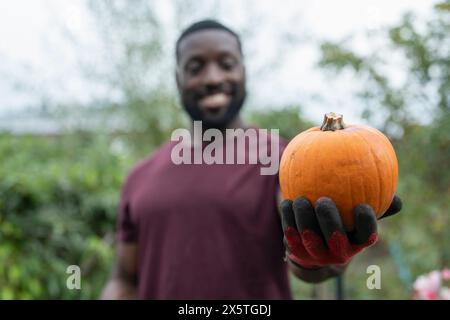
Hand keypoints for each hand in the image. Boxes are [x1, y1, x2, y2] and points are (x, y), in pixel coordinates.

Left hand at [280, 195, 401, 268]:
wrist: (314, 246)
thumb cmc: (342, 221)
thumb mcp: (357, 215)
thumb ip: (376, 204)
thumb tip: (398, 197)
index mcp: (356, 242)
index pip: (367, 236)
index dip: (366, 224)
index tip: (362, 205)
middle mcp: (338, 252)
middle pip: (335, 240)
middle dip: (330, 222)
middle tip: (324, 200)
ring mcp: (317, 254)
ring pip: (310, 238)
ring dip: (304, 218)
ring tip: (300, 200)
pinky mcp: (298, 252)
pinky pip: (291, 235)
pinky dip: (288, 219)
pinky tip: (287, 202)